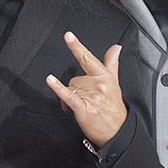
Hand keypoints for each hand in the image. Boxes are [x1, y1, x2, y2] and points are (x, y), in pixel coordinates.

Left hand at [45, 32, 127, 146]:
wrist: (118, 131)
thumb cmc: (113, 107)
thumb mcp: (115, 82)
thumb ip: (112, 63)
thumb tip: (116, 47)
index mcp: (104, 76)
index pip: (88, 58)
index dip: (77, 46)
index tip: (68, 35)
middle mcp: (98, 84)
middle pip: (74, 78)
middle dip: (75, 89)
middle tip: (85, 100)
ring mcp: (91, 96)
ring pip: (69, 88)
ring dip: (69, 98)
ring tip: (81, 107)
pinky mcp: (83, 108)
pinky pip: (68, 95)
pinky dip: (58, 88)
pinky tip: (50, 80)